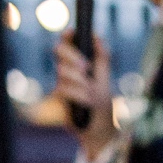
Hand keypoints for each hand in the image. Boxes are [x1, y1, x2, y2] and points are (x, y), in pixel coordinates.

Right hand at [53, 31, 114, 159]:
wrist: (99, 129)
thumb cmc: (102, 104)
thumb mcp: (105, 79)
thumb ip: (102, 57)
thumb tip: (96, 36)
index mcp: (77, 62)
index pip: (67, 42)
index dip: (67, 35)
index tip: (72, 33)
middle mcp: (67, 69)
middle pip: (58, 50)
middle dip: (71, 55)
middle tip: (86, 68)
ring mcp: (62, 82)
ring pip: (61, 70)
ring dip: (79, 80)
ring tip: (90, 92)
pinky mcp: (59, 97)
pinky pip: (63, 88)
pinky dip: (77, 94)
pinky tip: (86, 101)